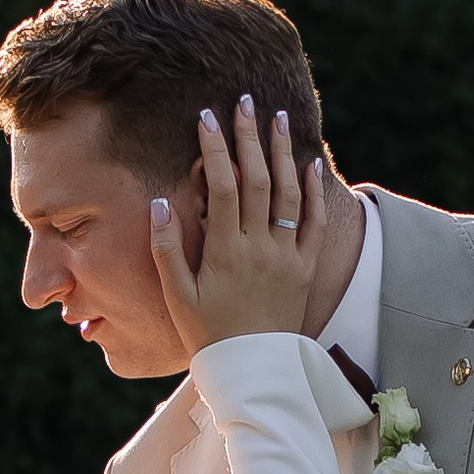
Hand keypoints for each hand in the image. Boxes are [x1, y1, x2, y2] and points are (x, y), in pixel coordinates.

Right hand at [148, 96, 324, 351]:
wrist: (255, 371)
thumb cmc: (208, 334)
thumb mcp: (177, 297)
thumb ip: (166, 249)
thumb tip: (159, 202)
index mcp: (226, 252)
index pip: (223, 186)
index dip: (216, 148)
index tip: (206, 117)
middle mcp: (260, 248)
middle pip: (257, 180)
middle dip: (249, 137)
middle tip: (244, 101)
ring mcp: (287, 256)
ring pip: (289, 194)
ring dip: (283, 153)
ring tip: (277, 118)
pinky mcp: (305, 268)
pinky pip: (315, 223)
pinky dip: (315, 191)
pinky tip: (310, 164)